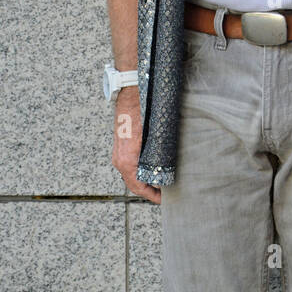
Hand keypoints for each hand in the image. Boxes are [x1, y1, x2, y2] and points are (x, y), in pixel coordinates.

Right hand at [112, 86, 160, 203]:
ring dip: (144, 180)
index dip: (152, 196)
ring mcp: (119, 152)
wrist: (132, 92)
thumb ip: (160, 154)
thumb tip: (172, 168)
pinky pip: (130, 164)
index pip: (138, 187)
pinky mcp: (122, 145)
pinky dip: (140, 170)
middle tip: (165, 193)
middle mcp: (120, 159)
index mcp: (126, 161)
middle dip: (149, 190)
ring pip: (131, 173)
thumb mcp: (156, 136)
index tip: (163, 200)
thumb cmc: (145, 113)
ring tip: (160, 182)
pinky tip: (151, 168)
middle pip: (134, 183)